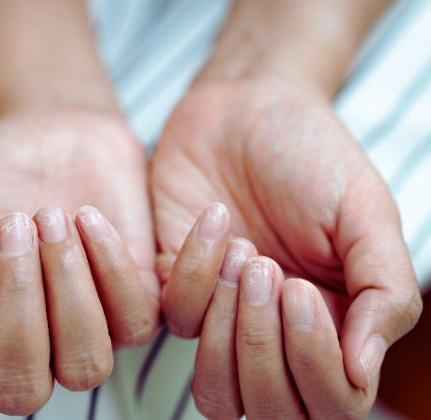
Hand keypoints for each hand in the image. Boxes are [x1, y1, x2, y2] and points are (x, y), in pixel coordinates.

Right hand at [0, 109, 159, 414]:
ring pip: (85, 366)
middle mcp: (26, 352)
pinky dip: (109, 267)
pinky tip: (86, 215)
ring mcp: (84, 334)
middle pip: (20, 386)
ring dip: (66, 291)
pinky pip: (134, 321)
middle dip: (16, 301)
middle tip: (10, 220)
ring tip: (50, 216)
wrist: (49, 135)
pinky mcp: (133, 306)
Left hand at [151, 79, 421, 417]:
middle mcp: (278, 336)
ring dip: (228, 329)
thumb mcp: (366, 213)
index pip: (331, 403)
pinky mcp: (172, 289)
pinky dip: (193, 271)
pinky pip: (174, 320)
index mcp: (336, 327)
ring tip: (245, 253)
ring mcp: (222, 318)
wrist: (246, 108)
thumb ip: (384, 291)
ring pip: (215, 390)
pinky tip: (215, 220)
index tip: (300, 290)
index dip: (315, 365)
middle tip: (271, 270)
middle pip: (268, 409)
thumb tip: (364, 371)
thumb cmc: (312, 157)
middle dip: (265, 346)